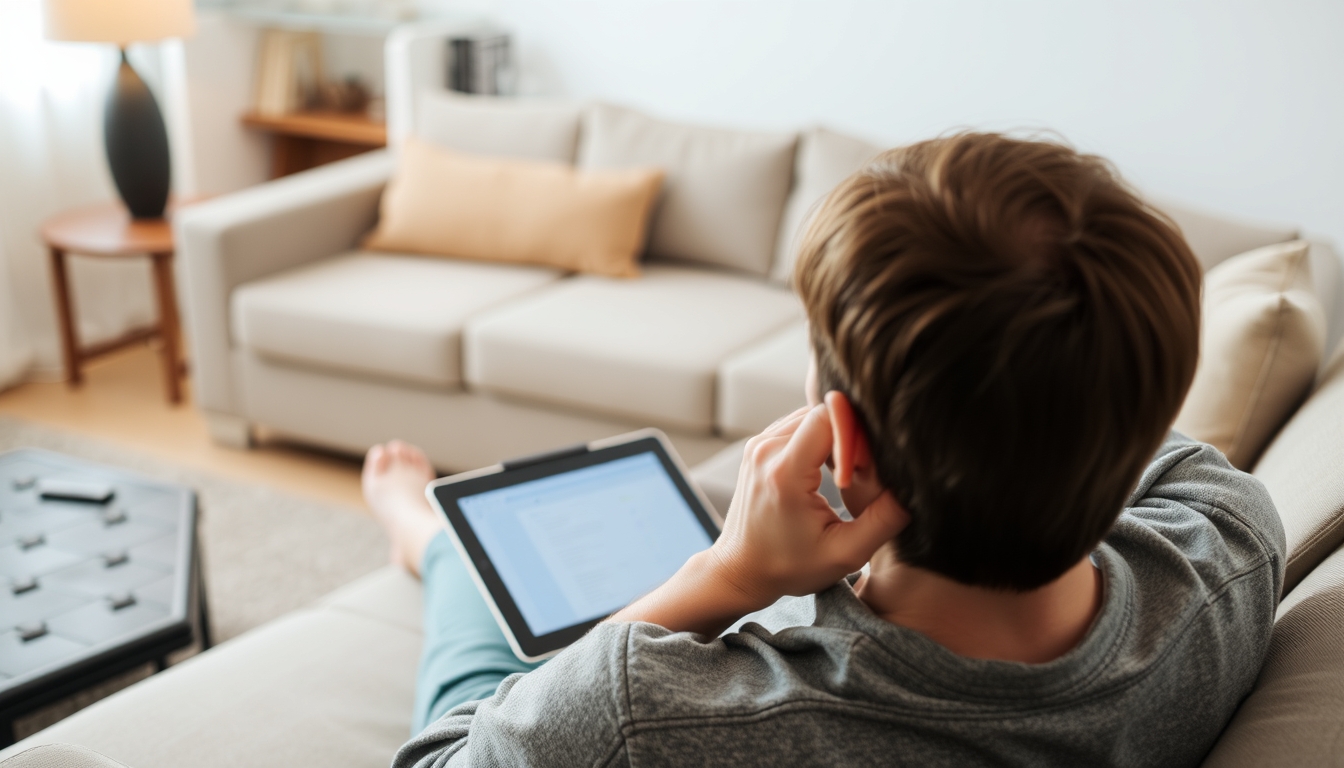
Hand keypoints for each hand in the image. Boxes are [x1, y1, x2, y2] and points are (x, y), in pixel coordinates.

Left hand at [707, 404, 908, 609]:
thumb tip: (913, 488)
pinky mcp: (760, 445)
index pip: (829, 416)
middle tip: (860, 476)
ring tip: (845, 477)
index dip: (857, 435)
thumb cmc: (789, 566)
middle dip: (851, 436)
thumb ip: (884, 518)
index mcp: (784, 472)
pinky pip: (800, 425)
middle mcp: (766, 449)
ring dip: (837, 437)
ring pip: (813, 415)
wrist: (741, 570)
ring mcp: (759, 443)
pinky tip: (830, 471)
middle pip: (824, 412)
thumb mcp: (846, 553)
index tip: (863, 472)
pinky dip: (821, 440)